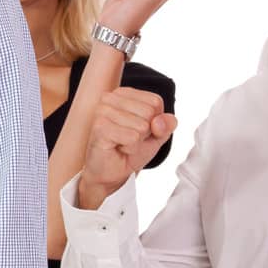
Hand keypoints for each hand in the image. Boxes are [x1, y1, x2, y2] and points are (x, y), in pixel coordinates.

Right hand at [76, 86, 176, 209]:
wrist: (111, 173)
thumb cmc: (130, 150)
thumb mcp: (156, 136)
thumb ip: (166, 124)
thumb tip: (159, 121)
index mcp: (124, 94)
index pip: (155, 101)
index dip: (155, 122)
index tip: (139, 131)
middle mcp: (110, 98)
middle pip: (149, 112)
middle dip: (145, 133)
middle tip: (130, 139)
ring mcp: (103, 111)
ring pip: (142, 126)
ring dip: (137, 142)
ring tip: (122, 144)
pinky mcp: (100, 127)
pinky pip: (132, 138)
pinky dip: (130, 148)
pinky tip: (117, 148)